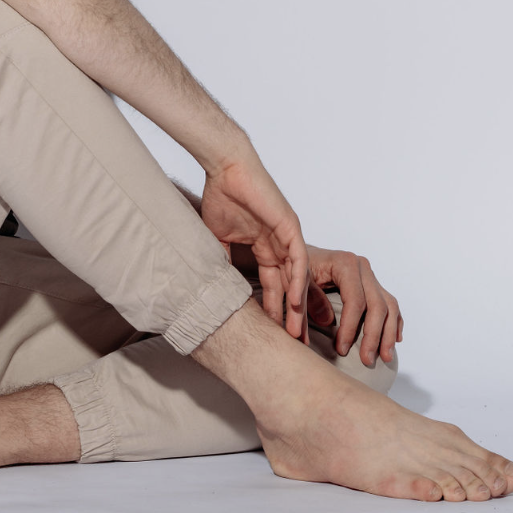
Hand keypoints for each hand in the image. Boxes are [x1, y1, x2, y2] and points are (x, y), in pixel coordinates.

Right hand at [200, 150, 307, 340]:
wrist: (227, 168)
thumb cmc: (222, 196)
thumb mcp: (218, 238)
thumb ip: (222, 261)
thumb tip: (214, 287)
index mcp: (265, 247)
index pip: (271, 285)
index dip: (271, 308)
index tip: (270, 333)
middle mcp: (280, 245)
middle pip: (288, 287)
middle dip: (290, 316)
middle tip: (292, 343)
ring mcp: (287, 236)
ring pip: (296, 277)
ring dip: (297, 305)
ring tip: (296, 330)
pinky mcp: (289, 226)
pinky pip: (298, 258)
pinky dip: (297, 280)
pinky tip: (295, 300)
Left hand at [304, 245, 402, 367]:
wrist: (299, 254)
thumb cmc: (296, 267)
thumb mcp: (296, 280)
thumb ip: (310, 298)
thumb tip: (327, 322)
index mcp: (346, 263)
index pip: (355, 300)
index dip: (350, 328)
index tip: (341, 349)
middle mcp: (363, 268)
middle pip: (377, 305)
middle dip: (373, 336)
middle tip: (366, 360)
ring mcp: (370, 276)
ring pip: (389, 306)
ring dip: (388, 334)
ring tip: (385, 357)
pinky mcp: (373, 285)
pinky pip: (391, 305)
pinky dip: (394, 322)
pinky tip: (394, 339)